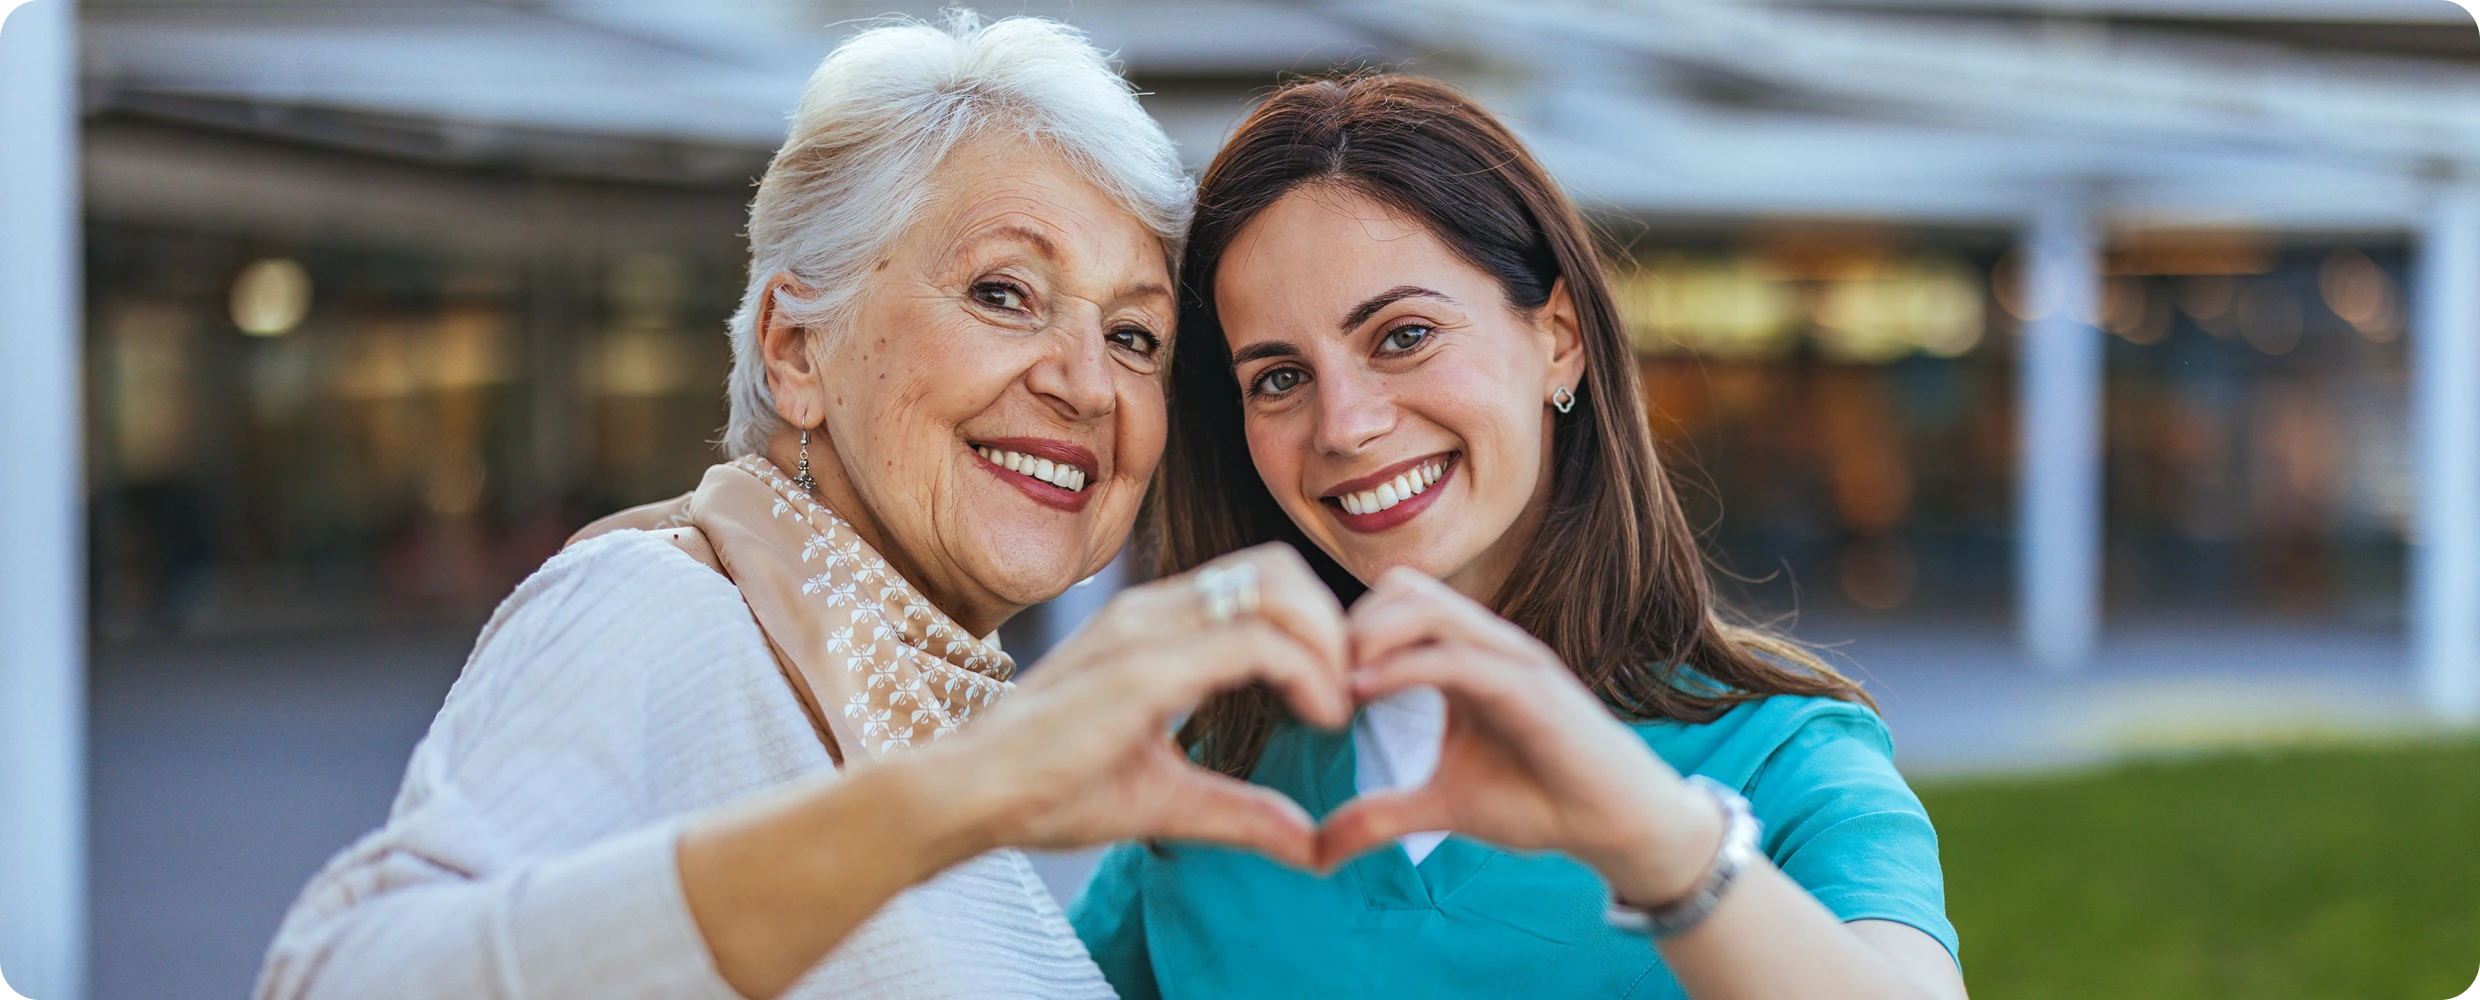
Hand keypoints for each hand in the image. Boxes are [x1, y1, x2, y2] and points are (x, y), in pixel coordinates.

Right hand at [936, 542, 1352, 868]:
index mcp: (1155, 626)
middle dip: (1331, 622)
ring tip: (1335, 706)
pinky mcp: (1144, 666)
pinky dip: (1306, 671)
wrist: (971, 796)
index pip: (1259, 582)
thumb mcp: (1168, 797)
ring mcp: (1147, 630)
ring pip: (1274, 588)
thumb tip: (1311, 843)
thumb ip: (1240, 811)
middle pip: (1277, 567)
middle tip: (1347, 691)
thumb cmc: (1051, 789)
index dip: (1315, 627)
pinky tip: (1318, 717)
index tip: (1335, 693)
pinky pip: (1252, 640)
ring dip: (1328, 642)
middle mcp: (1153, 611)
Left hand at [1315, 567, 1724, 904]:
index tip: (1306, 681)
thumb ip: (1381, 815)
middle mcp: (1485, 644)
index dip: (1342, 632)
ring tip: (1333, 685)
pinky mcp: (1530, 687)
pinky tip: (1361, 694)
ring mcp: (1509, 658)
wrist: (1614, 824)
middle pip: (1401, 587)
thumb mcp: (1441, 805)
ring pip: (1425, 606)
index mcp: (1462, 657)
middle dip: (1346, 624)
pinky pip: (1456, 657)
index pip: (1393, 604)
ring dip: (1367, 635)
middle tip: (1313, 680)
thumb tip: (1318, 851)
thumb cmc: (1537, 801)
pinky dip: (1402, 667)